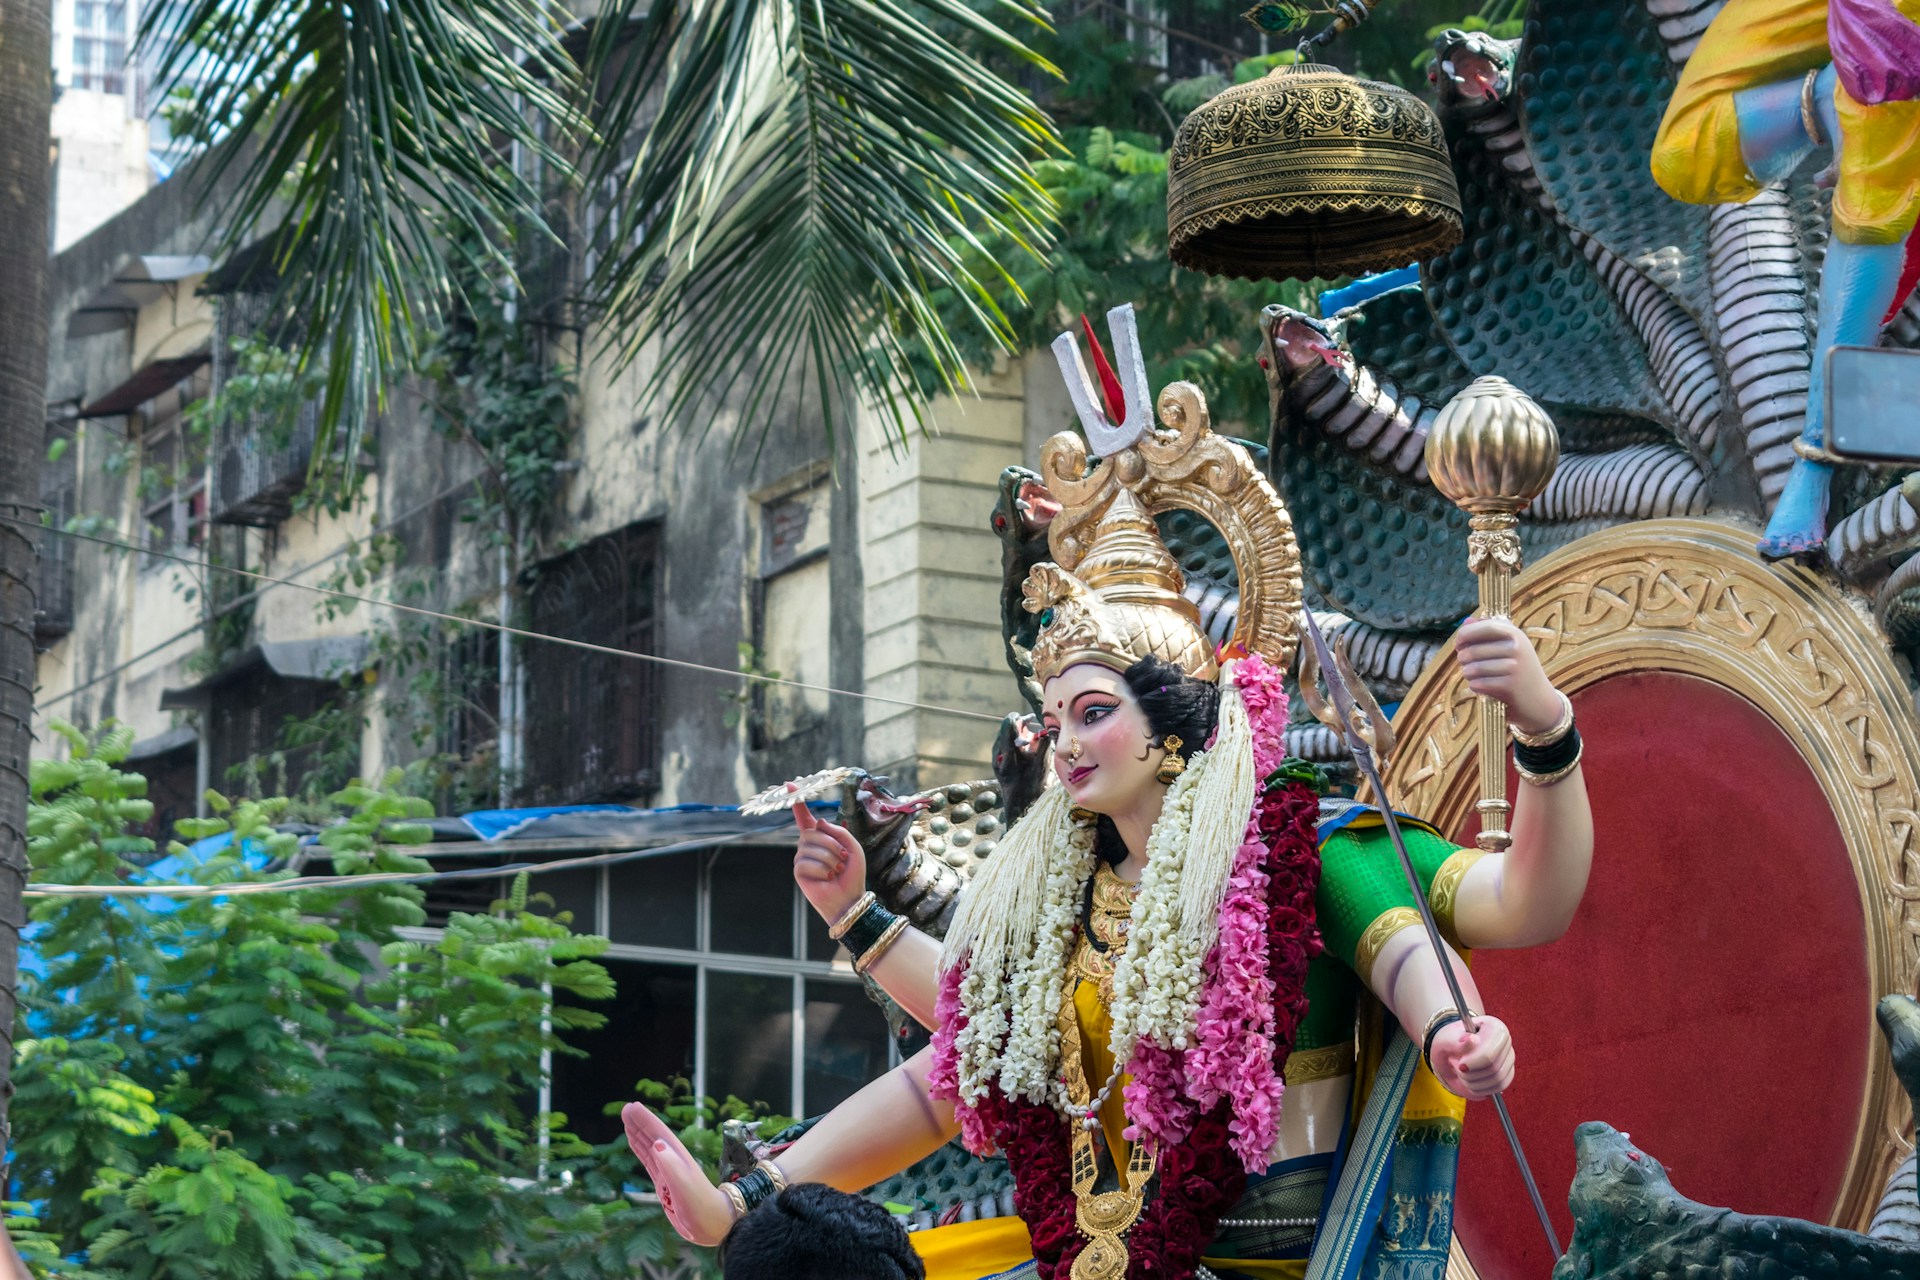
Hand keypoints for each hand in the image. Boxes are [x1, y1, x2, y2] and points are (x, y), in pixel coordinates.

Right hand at [622, 1102, 737, 1245]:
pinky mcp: (665, 1184)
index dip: (646, 1120)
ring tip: (627, 1123)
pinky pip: (650, 1163)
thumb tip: (657, 1144)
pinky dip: (641, 1152)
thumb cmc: (700, 1206)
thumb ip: (671, 1166)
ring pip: (650, 1148)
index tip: (632, 1107)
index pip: (659, 1133)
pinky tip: (637, 1147)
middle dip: (640, 1123)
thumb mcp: (684, 1186)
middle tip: (626, 1109)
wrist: (713, 1224)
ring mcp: (669, 1171)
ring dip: (639, 1135)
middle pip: (653, 1137)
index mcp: (678, 1157)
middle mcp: (673, 1161)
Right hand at [792, 799, 866, 923]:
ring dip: (830, 859)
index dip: (798, 802)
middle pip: (812, 832)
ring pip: (811, 847)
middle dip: (832, 844)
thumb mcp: (853, 846)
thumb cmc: (852, 873)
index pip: (805, 817)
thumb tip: (818, 822)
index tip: (790, 785)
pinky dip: (823, 869)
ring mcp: (801, 858)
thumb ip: (838, 831)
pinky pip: (807, 862)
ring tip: (836, 870)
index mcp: (820, 838)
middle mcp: (807, 846)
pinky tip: (827, 878)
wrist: (849, 898)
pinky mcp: (799, 872)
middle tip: (842, 859)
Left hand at [1428, 1015, 1514, 1099]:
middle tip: (1457, 1066)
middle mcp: (1506, 1042)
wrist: (1451, 1054)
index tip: (1460, 1065)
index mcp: (1494, 1027)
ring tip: (1462, 1071)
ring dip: (1473, 1081)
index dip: (1474, 1063)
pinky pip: (1497, 1088)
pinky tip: (1469, 1079)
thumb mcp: (1445, 1039)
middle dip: (1470, 1073)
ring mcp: (1509, 1059)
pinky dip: (1479, 1088)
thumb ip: (1456, 1040)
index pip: (1489, 1054)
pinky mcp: (1507, 1074)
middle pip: (1493, 1069)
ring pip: (1496, 1081)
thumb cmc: (1449, 1043)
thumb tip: (1473, 1039)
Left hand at [1454, 617, 1562, 737]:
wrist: (1539, 700)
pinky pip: (1478, 683)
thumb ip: (1488, 631)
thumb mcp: (1509, 647)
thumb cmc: (1518, 669)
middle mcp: (1517, 649)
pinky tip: (1480, 686)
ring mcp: (1514, 668)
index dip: (1466, 634)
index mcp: (1516, 634)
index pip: (1485, 627)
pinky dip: (1474, 686)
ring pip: (1473, 668)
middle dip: (1463, 658)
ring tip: (1472, 675)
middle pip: (1473, 650)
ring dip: (1467, 673)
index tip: (1458, 643)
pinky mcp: (1509, 687)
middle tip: (1465, 663)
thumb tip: (1467, 620)